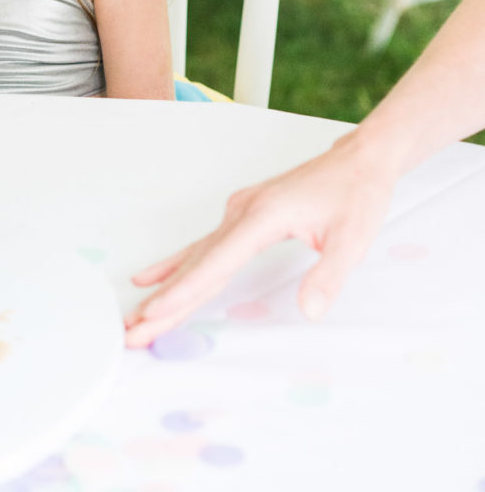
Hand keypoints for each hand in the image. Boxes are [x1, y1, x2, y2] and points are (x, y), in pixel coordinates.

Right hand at [124, 137, 398, 347]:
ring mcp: (236, 212)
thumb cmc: (355, 194)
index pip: (214, 263)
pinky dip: (177, 266)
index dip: (183, 292)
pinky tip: (154, 276)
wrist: (358, 160)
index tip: (154, 312)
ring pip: (194, 258)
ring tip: (137, 315)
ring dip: (166, 289)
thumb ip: (329, 276)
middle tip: (133, 331)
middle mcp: (240, 212)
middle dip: (163, 302)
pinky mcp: (240, 216)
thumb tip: (310, 311)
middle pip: (195, 265)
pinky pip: (202, 247)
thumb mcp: (353, 238)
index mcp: (262, 216)